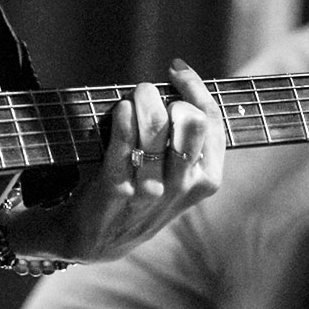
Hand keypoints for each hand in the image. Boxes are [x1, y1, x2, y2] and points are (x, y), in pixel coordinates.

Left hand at [4, 58, 223, 262]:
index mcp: (204, 180)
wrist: (95, 239)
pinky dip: (123, 120)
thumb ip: (184, 141)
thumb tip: (182, 82)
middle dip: (169, 95)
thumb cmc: (137, 195)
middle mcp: (181, 186)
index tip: (177, 70)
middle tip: (147, 91)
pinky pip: (123, 145)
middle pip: (190, 122)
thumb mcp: (174, 178)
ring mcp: (150, 190)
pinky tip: (122, 108)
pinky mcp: (116, 189)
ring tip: (132, 97)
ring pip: (156, 128)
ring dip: (142, 100)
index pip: (213, 123)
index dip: (196, 88)